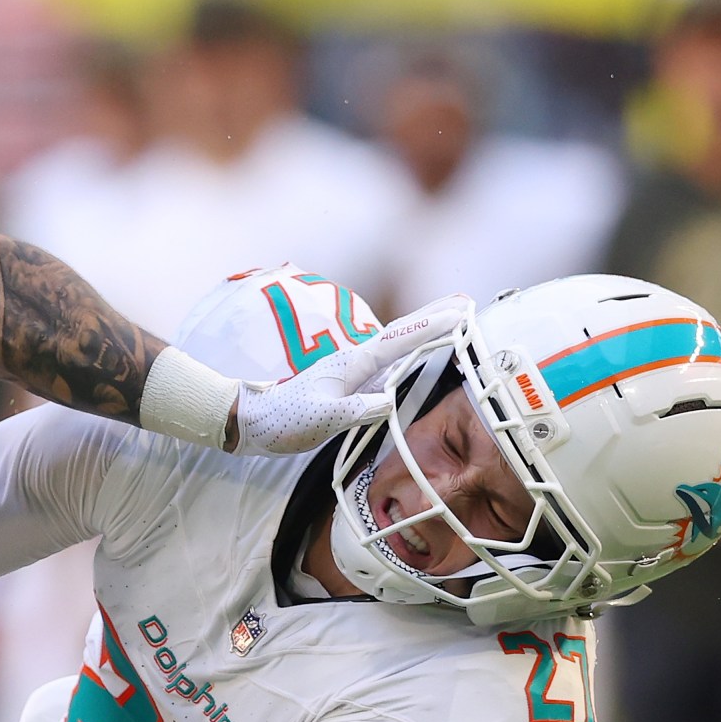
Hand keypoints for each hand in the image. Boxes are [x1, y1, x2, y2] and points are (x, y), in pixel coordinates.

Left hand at [231, 294, 472, 454]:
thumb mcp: (324, 418)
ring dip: (425, 330)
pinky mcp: (351, 381)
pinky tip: (417, 355)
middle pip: (402, 332)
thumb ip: (356, 410)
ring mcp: (354, 369)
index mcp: (353, 363)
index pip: (399, 340)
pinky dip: (409, 351)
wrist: (254, 420)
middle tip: (466, 301)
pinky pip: (389, 361)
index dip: (431, 327)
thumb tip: (389, 402)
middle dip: (434, 316)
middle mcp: (356, 360)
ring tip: (452, 319)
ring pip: (397, 344)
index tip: (459, 312)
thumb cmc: (286, 419)